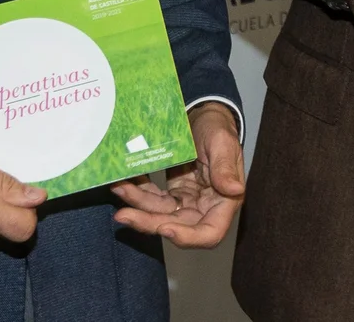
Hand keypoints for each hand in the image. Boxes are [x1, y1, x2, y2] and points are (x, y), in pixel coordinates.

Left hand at [112, 102, 245, 247]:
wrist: (204, 118)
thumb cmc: (218, 129)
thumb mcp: (223, 143)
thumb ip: (225, 167)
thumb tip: (234, 189)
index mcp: (224, 201)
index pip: (210, 232)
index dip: (188, 237)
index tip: (164, 227)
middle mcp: (205, 208)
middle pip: (177, 227)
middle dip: (149, 222)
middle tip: (124, 215)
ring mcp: (186, 202)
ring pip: (159, 214)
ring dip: (138, 206)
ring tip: (119, 189)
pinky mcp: (172, 193)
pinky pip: (152, 199)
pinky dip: (137, 192)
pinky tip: (123, 183)